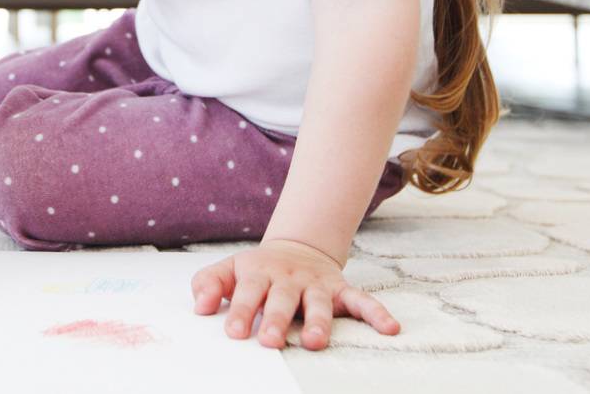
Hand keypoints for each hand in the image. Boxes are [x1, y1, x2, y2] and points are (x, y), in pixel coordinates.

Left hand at [191, 239, 399, 350]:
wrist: (296, 247)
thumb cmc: (257, 270)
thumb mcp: (229, 270)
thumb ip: (210, 284)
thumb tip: (199, 307)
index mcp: (259, 273)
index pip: (249, 292)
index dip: (241, 311)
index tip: (233, 332)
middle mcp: (289, 279)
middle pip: (282, 299)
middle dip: (275, 319)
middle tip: (268, 340)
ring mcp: (316, 284)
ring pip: (319, 303)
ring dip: (318, 322)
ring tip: (314, 342)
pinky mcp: (340, 289)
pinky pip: (362, 301)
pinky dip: (377, 313)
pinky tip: (390, 328)